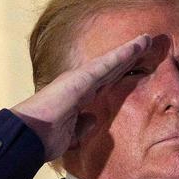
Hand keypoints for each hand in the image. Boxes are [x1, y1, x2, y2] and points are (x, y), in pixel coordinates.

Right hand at [8, 34, 151, 161]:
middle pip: (111, 69)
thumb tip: (94, 119)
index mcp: (79, 98)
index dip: (121, 74)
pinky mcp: (81, 78)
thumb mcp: (71, 135)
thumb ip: (83, 126)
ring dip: (130, 50)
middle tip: (147, 46)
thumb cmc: (45, 138)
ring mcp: (80, 79)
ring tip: (147, 40)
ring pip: (111, 62)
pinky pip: (106, 64)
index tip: (137, 68)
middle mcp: (80, 84)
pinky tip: (137, 46)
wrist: (30, 136)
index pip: (106, 83)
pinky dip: (122, 54)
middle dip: (129, 58)